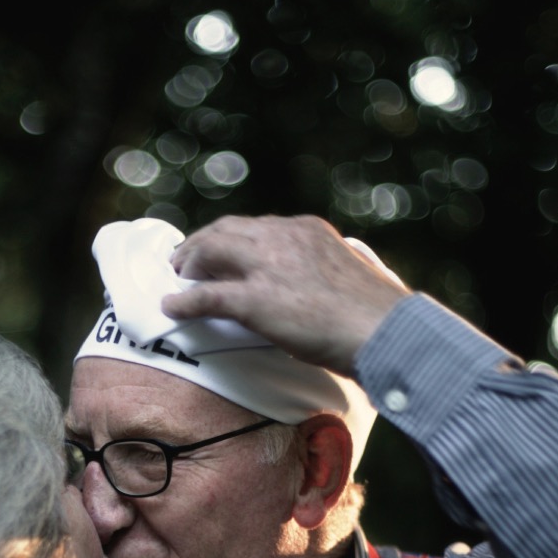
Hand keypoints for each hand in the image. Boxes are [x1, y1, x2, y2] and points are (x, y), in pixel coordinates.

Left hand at [163, 214, 406, 374]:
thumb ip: (320, 273)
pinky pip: (207, 296)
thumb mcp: (346, 277)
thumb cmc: (376, 317)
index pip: (258, 226)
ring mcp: (269, 266)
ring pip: (211, 252)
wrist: (386, 332)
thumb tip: (311, 292)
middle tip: (184, 263)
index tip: (221, 252)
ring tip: (177, 280)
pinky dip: (185, 302)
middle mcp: (285, 237)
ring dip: (189, 264)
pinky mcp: (257, 300)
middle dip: (201, 244)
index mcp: (308, 230)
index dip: (231, 239)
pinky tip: (171, 309)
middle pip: (226, 230)